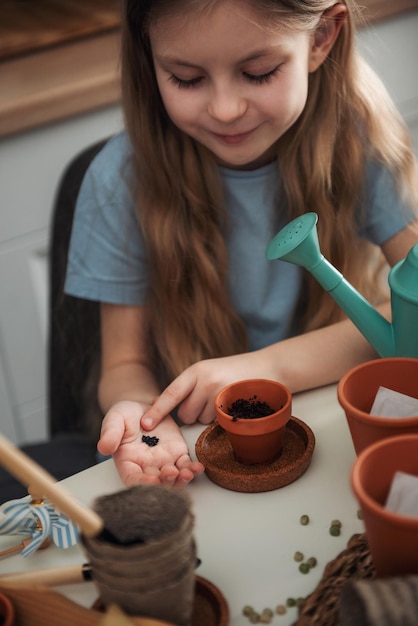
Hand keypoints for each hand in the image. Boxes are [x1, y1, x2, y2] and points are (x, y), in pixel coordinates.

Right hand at [98, 401, 204, 486]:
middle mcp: (146, 468)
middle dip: (166, 483)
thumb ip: (110, 433)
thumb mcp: (114, 420)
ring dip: (182, 479)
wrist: (141, 405)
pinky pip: (185, 465)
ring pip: (173, 478)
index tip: (153, 481)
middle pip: (156, 484)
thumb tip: (103, 447)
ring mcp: (163, 462)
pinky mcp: (177, 454)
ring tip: (188, 473)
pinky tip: (198, 467)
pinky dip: (192, 469)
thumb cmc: (124, 415)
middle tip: (172, 473)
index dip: (143, 484)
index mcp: (128, 463)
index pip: (134, 480)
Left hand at [141, 351, 274, 429]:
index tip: (144, 424)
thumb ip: (188, 386)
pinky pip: (218, 423)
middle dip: (194, 414)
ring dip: (210, 417)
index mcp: (196, 371)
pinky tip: (232, 407)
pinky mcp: (234, 405)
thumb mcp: (208, 371)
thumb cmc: (235, 371)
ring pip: (202, 420)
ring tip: (224, 400)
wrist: (269, 367)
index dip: (157, 411)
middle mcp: (206, 381)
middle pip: (186, 414)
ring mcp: (221, 393)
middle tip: (210, 401)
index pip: (171, 394)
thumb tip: (159, 402)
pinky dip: (222, 420)